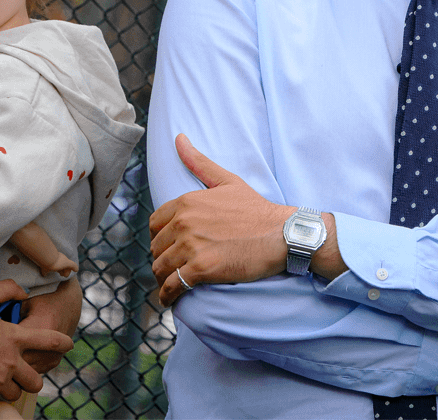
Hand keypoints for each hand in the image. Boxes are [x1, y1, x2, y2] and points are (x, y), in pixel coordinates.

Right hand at [0, 280, 73, 400]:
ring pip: (15, 392)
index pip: (49, 341)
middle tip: (29, 374)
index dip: (63, 343)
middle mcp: (10, 362)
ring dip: (13, 387)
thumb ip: (6, 289)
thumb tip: (23, 293)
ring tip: (5, 379)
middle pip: (36, 381)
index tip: (70, 345)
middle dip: (36, 379)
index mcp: (14, 338)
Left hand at [149, 134, 291, 305]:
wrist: (282, 234)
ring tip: (173, 284)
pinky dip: (168, 296)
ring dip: (164, 279)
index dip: (162, 237)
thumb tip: (179, 137)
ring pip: (161, 268)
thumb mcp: (227, 181)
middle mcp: (185, 222)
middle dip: (163, 258)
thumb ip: (199, 162)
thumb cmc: (257, 209)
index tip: (171, 246)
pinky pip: (173, 286)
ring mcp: (192, 246)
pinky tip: (172, 299)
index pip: (155, 224)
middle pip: (156, 247)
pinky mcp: (202, 268)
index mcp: (187, 202)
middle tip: (175, 267)